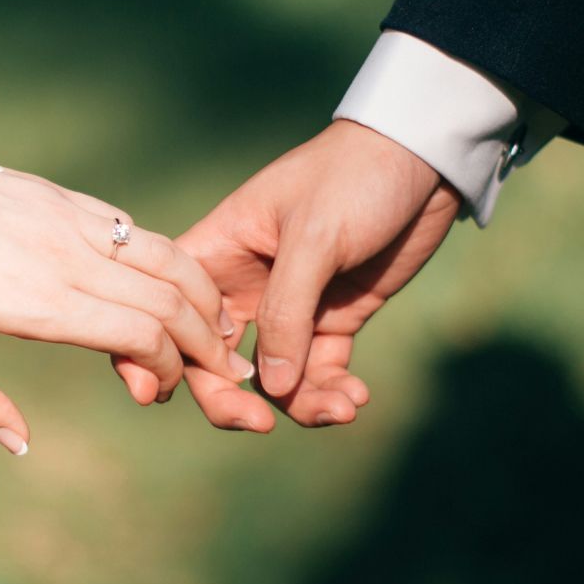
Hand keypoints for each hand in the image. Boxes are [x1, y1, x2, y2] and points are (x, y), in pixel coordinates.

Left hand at [0, 169, 255, 454]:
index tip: (156, 391)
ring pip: (166, 256)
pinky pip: (134, 230)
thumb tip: (21, 446)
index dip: (168, 368)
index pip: (140, 334)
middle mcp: (67, 258)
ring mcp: (70, 221)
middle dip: (207, 341)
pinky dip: (169, 260)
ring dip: (203, 295)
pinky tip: (175, 282)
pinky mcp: (64, 197)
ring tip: (220, 327)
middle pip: (170, 299)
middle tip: (223, 371)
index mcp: (38, 302)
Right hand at [130, 120, 459, 430]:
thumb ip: (286, 311)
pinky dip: (332, 392)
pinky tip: (356, 398)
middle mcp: (243, 286)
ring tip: (341, 409)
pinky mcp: (333, 319)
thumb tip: (269, 388)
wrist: (423, 159)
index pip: (170, 312)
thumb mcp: (315, 237)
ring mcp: (289, 307)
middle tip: (261, 425)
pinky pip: (319, 372)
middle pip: (213, 360)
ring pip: (272, 378)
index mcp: (217, 252)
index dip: (159, 355)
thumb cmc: (354, 177)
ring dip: (299, 404)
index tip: (165, 395)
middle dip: (232, 399)